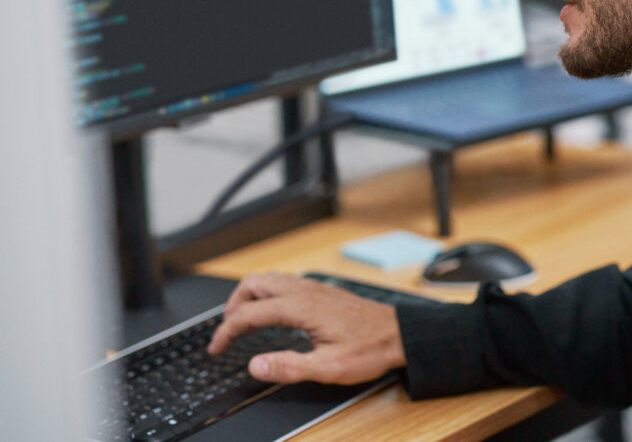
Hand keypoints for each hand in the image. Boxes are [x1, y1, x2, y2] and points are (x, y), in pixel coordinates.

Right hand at [207, 272, 406, 384]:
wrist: (400, 334)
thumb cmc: (370, 348)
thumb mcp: (329, 367)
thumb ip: (290, 367)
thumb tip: (255, 365)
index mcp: (302, 307)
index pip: (250, 313)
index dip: (227, 331)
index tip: (216, 348)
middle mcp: (306, 291)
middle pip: (254, 284)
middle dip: (233, 305)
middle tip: (226, 332)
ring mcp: (314, 288)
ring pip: (270, 279)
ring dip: (249, 296)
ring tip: (241, 322)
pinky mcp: (322, 291)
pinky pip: (284, 282)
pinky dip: (266, 293)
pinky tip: (271, 312)